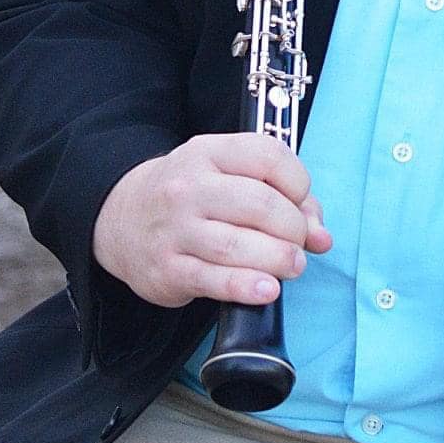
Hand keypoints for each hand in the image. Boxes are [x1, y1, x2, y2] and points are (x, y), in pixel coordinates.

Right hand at [91, 131, 331, 307]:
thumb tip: (322, 237)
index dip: (298, 183)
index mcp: (210, 152)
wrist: (121, 218)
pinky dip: (246, 287)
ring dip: (278, 259)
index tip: (300, 202)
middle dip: (293, 228)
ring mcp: (176, 229)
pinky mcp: (167, 269)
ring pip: (238, 245)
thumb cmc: (194, 197)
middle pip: (259, 204)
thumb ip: (284, 199)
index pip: (268, 156)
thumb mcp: (230, 177)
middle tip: (298, 243)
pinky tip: (267, 289)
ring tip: (292, 265)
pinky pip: (213, 281)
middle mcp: (189, 187)